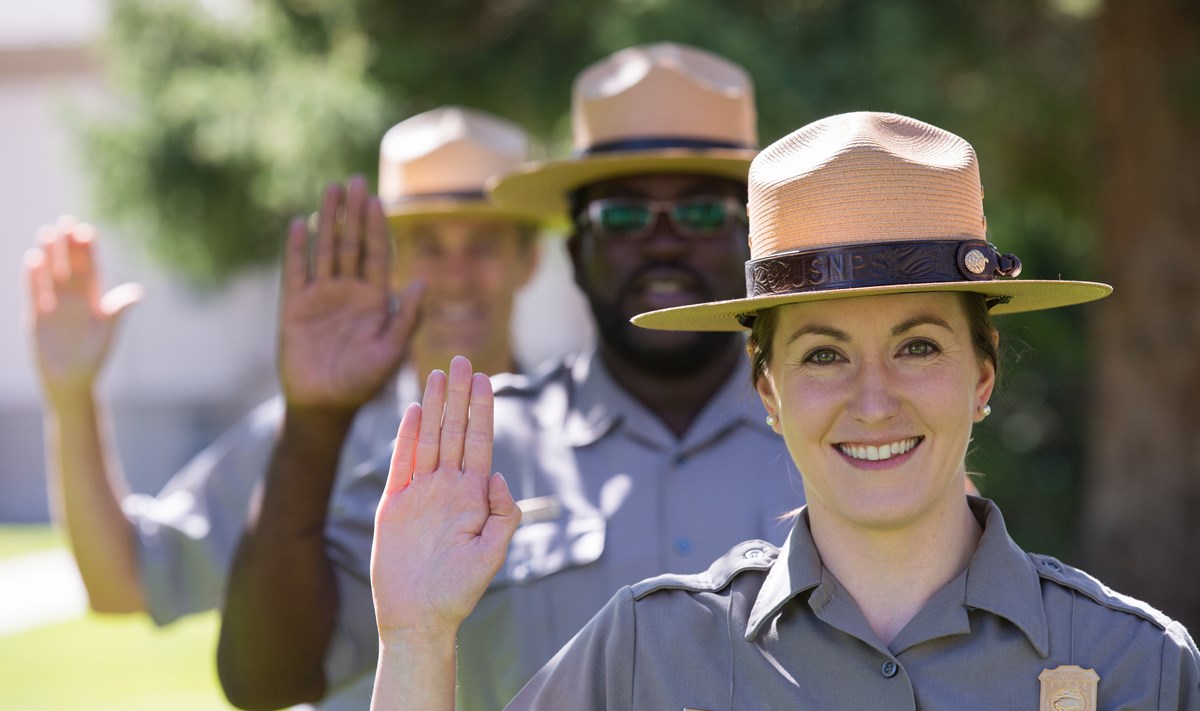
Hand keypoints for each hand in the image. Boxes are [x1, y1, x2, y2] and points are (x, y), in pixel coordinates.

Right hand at [25, 217, 142, 400]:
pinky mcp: (38, 317)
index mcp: (93, 300)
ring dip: (49, 256)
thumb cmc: (94, 356)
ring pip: (51, 275)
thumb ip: (118, 310)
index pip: (90, 270)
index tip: (87, 230)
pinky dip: (34, 278)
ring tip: (47, 233)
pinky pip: (35, 293)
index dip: (88, 251)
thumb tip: (137, 292)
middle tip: (66, 221)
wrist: (72, 380)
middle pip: (70, 267)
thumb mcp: (107, 331)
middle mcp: (74, 299)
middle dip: (68, 246)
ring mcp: (54, 306)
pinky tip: (33, 259)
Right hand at [279, 175, 421, 410]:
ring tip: (331, 190)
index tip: (377, 199)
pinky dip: (297, 249)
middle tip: (355, 180)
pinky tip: (298, 225)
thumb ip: (407, 317)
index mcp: (375, 299)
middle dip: (354, 213)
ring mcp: (321, 296)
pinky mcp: (295, 306)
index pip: (377, 254)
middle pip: (352, 244)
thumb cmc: (363, 381)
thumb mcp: (391, 350)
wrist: (324, 405)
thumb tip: (422, 281)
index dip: (377, 227)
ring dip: (328, 220)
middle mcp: (349, 291)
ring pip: (326, 250)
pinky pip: (296, 272)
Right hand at [371, 356, 520, 642]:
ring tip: (439, 373)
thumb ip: (503, 514)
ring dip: (435, 406)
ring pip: (430, 439)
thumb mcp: (493, 554)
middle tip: (462, 359)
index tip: (485, 379)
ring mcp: (421, 493)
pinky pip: (402, 463)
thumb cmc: (458, 592)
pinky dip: (407, 437)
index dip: (482, 410)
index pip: (479, 442)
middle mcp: (447, 487)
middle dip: (459, 396)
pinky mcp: (396, 504)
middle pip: (455, 431)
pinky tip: (414, 411)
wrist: (419, 616)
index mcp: (473, 496)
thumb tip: (499, 477)